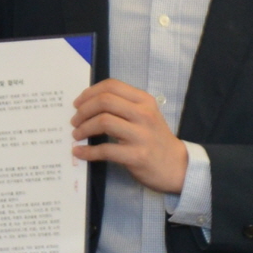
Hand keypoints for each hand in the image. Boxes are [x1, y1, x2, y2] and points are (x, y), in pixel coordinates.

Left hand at [71, 79, 187, 193]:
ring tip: (76, 134)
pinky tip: (79, 152)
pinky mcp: (137, 156)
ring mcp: (141, 135)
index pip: (112, 86)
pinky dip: (88, 151)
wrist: (178, 167)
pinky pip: (106, 150)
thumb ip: (124, 107)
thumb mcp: (146, 115)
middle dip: (83, 110)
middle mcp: (143, 114)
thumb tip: (88, 104)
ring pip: (103, 121)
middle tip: (74, 120)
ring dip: (83, 128)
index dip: (90, 92)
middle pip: (105, 101)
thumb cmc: (156, 139)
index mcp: (144, 101)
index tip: (78, 103)